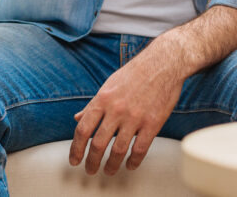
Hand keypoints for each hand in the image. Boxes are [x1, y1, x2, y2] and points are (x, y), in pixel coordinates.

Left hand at [68, 50, 183, 174]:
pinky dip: (133, 162)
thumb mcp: (108, 86)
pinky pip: (140, 149)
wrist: (162, 64)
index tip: (74, 159)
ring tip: (108, 171)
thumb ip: (93, 104)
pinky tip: (129, 165)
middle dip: (92, 161)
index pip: (83, 129)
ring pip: (118, 150)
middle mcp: (116, 109)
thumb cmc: (134, 74)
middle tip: (90, 170)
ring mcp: (135, 117)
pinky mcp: (153, 123)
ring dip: (111, 165)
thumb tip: (77, 118)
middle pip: (98, 144)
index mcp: (102, 99)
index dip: (76, 148)